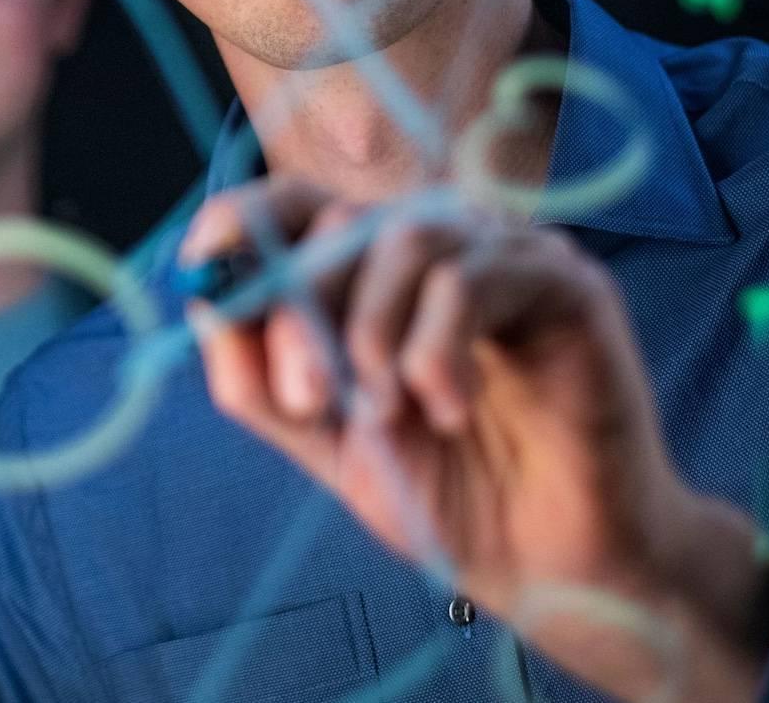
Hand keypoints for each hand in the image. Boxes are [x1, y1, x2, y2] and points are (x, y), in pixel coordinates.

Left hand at [183, 177, 768, 701]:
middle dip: (302, 311)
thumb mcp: (324, 438)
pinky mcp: (564, 282)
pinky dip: (436, 348)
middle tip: (309, 403)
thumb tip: (203, 297)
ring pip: (405, 237)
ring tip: (389, 414)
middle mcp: (441, 243)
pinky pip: (472, 277)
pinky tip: (448, 408)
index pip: (301, 202)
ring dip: (371, 332)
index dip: (246, 216)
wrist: (551, 566)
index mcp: (379, 270)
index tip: (204, 257)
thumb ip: (258, 375)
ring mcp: (505, 253)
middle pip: (341, 220)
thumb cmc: (448, 492)